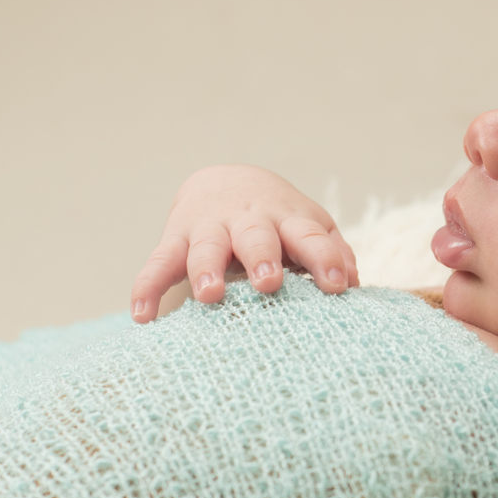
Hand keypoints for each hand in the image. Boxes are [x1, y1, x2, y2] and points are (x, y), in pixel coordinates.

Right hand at [130, 165, 358, 321]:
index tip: (337, 286)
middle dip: (262, 257)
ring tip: (210, 295)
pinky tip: (143, 316)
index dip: (326, 260)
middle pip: (256, 237)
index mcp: (289, 220)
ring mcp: (209, 228)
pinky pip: (158, 264)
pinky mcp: (175, 240)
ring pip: (206, 247)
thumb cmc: (280, 219)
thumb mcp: (309, 227)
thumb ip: (332, 253)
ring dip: (206, 270)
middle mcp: (249, 221)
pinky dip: (147, 287)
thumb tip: (354, 286)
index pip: (312, 237)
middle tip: (269, 282)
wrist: (226, 182)